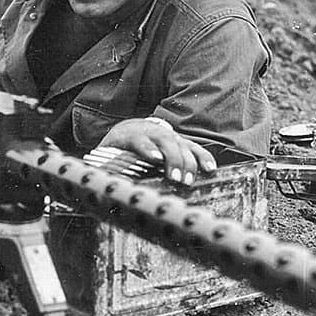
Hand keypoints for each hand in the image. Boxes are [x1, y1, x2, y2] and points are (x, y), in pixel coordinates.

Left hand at [98, 117, 216, 184]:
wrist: (129, 128)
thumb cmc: (117, 149)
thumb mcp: (108, 154)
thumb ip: (108, 167)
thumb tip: (105, 187)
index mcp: (130, 135)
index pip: (139, 139)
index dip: (147, 148)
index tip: (155, 158)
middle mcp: (152, 132)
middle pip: (165, 142)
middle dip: (172, 160)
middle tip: (176, 180)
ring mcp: (169, 136)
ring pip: (181, 145)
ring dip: (188, 163)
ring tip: (188, 181)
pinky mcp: (181, 141)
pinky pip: (195, 148)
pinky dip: (204, 158)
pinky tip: (210, 169)